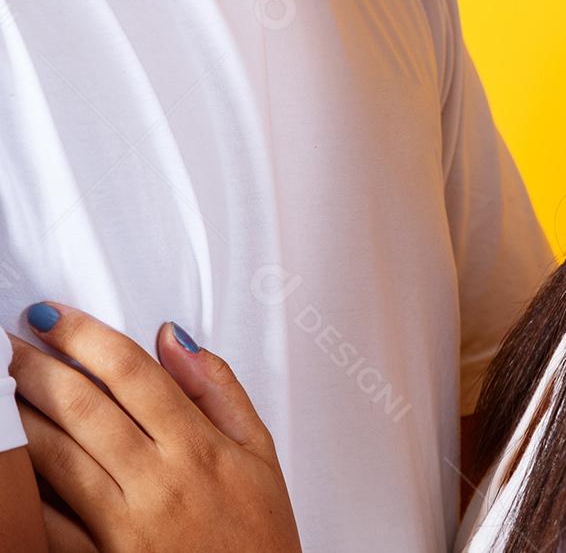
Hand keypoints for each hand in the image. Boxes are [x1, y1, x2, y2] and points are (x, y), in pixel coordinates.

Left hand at [10, 303, 301, 552]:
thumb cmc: (258, 534)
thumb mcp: (259, 450)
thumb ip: (217, 386)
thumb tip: (174, 337)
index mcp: (197, 446)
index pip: (130, 371)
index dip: (84, 336)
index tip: (54, 316)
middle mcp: (157, 482)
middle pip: (85, 408)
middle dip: (42, 368)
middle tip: (19, 342)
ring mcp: (124, 526)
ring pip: (59, 458)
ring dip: (28, 416)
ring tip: (15, 388)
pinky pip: (52, 519)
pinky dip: (32, 484)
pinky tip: (25, 455)